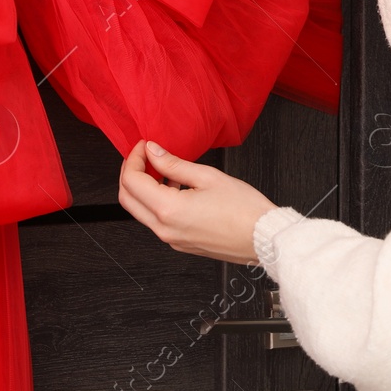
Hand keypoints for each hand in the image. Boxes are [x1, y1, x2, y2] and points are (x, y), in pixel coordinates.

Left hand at [118, 139, 277, 264]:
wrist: (263, 238)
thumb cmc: (244, 209)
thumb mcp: (207, 176)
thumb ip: (174, 163)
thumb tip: (153, 151)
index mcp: (169, 210)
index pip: (131, 181)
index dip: (134, 158)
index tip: (144, 146)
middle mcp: (165, 229)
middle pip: (127, 199)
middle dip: (130, 173)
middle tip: (144, 156)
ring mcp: (171, 240)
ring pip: (141, 211)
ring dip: (144, 188)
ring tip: (164, 170)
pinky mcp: (180, 244)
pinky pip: (157, 221)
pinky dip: (157, 202)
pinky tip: (176, 188)